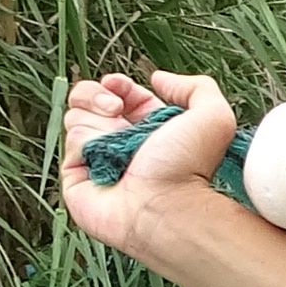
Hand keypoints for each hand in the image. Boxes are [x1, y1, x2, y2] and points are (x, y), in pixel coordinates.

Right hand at [57, 69, 234, 254]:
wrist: (165, 208)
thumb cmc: (190, 167)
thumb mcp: (213, 116)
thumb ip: (196, 87)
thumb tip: (158, 78)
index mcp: (148, 128)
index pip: (119, 93)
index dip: (115, 84)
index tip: (118, 85)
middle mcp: (119, 142)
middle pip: (88, 100)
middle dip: (98, 96)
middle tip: (115, 109)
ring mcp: (96, 159)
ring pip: (77, 117)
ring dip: (99, 123)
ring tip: (118, 140)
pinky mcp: (76, 177)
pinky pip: (72, 142)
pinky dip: (88, 143)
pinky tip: (105, 157)